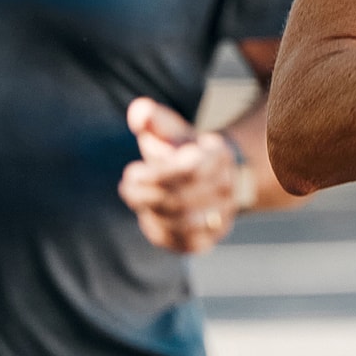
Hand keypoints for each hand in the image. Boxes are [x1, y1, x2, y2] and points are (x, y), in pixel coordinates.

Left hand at [119, 98, 242, 254]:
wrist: (210, 177)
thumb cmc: (182, 151)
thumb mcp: (171, 131)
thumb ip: (153, 119)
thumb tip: (138, 112)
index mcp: (219, 156)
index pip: (190, 172)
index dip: (157, 175)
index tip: (132, 172)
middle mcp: (227, 188)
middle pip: (183, 199)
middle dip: (147, 195)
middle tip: (127, 185)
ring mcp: (222, 215)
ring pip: (184, 223)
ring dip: (152, 212)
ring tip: (135, 198)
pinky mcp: (210, 238)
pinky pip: (184, 242)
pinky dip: (161, 231)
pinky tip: (148, 216)